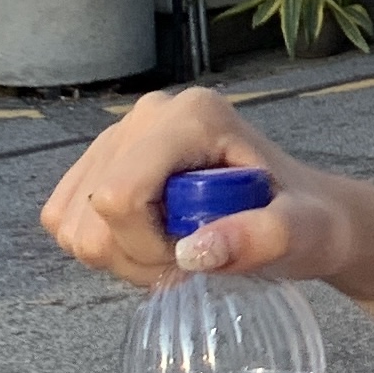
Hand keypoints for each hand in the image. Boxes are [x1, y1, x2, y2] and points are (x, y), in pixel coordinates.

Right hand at [40, 86, 362, 293]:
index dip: (147, 244)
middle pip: (91, 214)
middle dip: (136, 255)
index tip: (196, 256)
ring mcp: (118, 135)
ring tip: (175, 249)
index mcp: (192, 118)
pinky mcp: (99, 160)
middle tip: (192, 258)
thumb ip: (260, 238)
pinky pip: (65, 219)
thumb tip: (194, 252)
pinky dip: (104, 245)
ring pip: (72, 222)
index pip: (121, 195)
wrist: (301, 212)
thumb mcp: (304, 233)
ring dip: (120, 255)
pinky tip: (151, 242)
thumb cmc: (307, 221)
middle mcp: (147, 114)